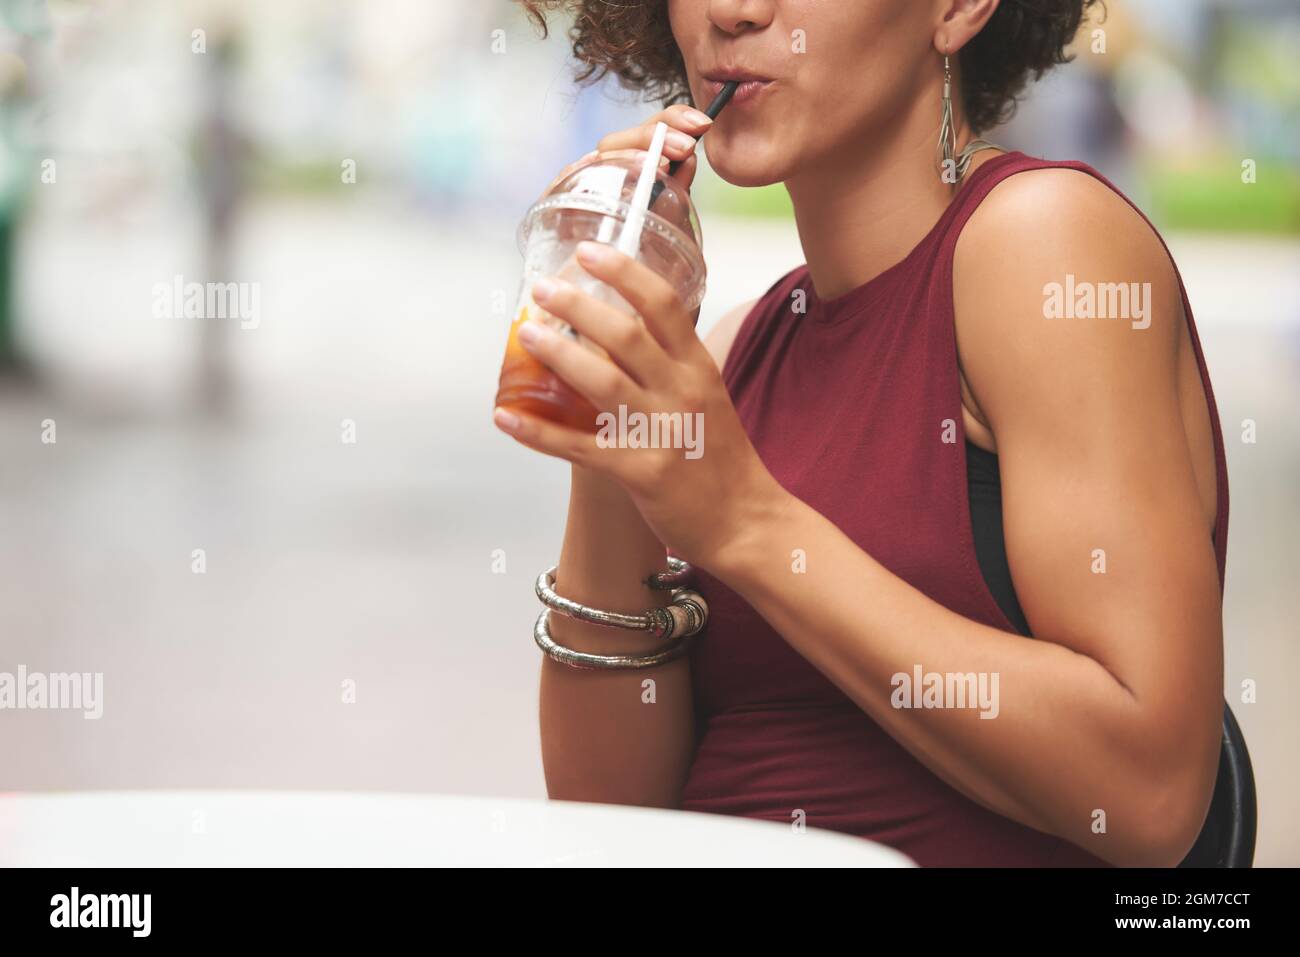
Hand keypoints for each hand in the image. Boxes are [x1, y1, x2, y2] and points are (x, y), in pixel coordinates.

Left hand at [492, 240, 789, 568]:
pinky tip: (506, 418)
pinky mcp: (642, 473)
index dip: (624, 273)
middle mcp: (682, 394)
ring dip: (557, 355)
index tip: (590, 252)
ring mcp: (662, 433)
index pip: (664, 306)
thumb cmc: (722, 460)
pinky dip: (538, 432)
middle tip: (542, 289)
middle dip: (578, 306)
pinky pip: (579, 448)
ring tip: (525, 336)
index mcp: (699, 369)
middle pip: (625, 336)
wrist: (745, 523)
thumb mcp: (709, 399)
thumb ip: (672, 367)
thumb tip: (622, 333)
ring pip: (600, 383)